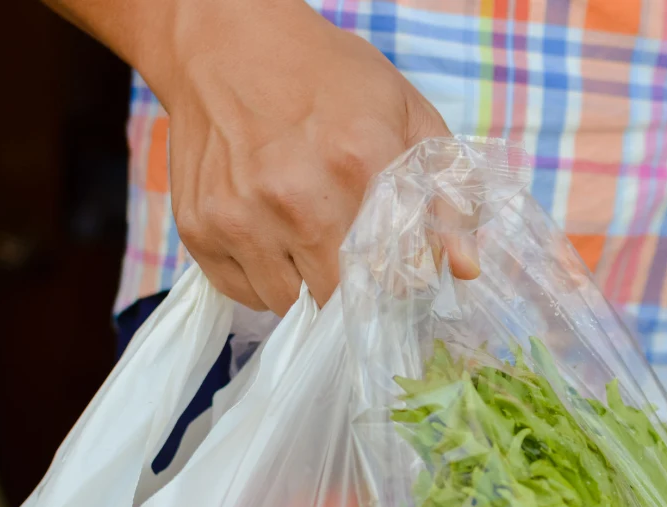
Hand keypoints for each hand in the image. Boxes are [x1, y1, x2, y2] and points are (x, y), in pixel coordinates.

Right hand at [151, 0, 476, 312]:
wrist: (225, 42)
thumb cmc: (326, 77)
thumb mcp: (405, 114)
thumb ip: (447, 192)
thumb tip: (466, 268)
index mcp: (359, 165)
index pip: (395, 276)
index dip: (401, 283)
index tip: (398, 270)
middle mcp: (297, 198)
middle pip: (342, 299)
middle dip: (354, 289)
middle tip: (351, 255)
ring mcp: (241, 217)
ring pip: (289, 305)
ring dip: (306, 286)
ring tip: (306, 237)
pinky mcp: (199, 229)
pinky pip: (244, 294)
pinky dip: (263, 280)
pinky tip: (270, 235)